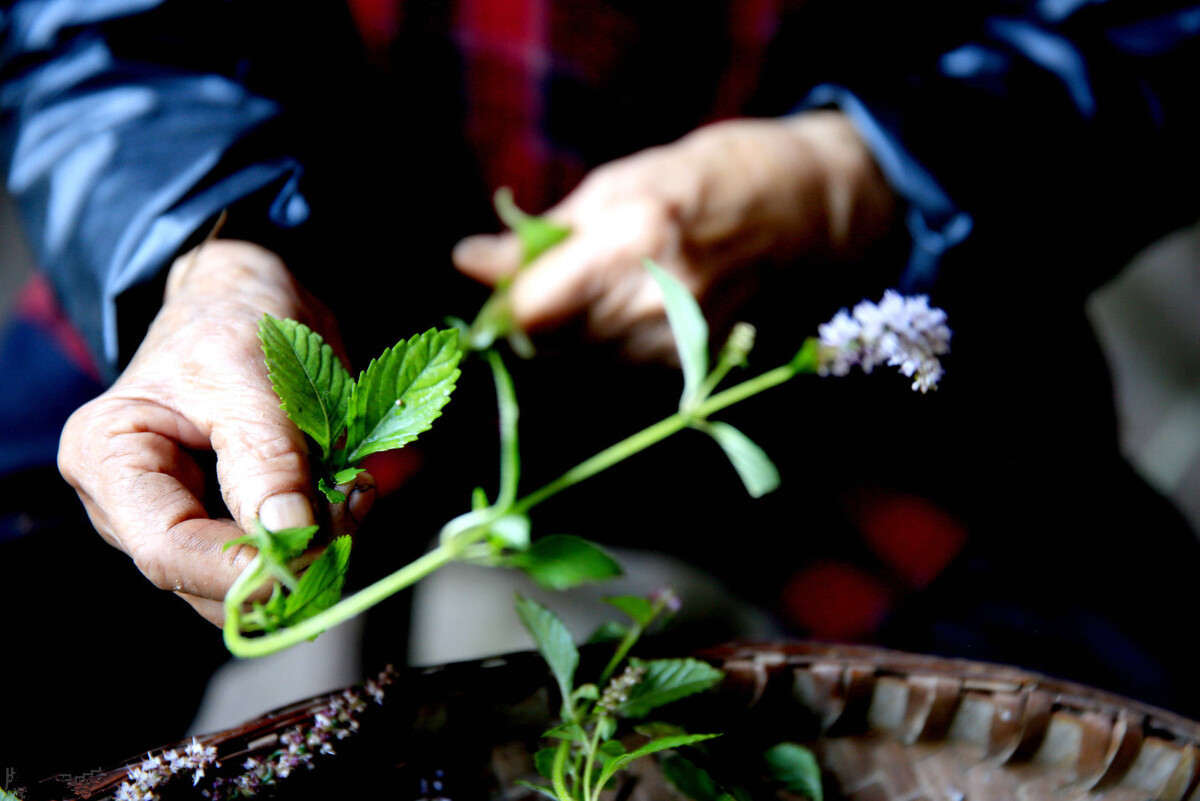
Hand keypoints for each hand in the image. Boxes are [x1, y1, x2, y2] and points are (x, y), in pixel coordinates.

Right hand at [58, 240, 374, 624]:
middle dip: (283, 561)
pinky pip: (274, 554)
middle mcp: (131, 504)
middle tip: (350, 512)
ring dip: (310, 551)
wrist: (251, 300)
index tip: (309, 557)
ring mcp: (181, 519)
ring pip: (247, 579)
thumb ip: (267, 460)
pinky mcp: (228, 523)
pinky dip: (319, 537)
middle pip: (205, 579)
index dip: (239, 571)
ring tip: (351, 494)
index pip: (165, 550)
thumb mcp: (250, 376)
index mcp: (108, 458)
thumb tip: (289, 535)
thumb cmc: (232, 322)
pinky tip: (346, 497)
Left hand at [453, 111, 896, 361]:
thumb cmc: (699, 180)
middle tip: (537, 287)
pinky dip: (600, 346)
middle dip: (526, 324)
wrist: (797, 215)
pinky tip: (623, 311)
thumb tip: (468, 260)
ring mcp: (674, 344)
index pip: (529, 313)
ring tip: (589, 291)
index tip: (493, 291)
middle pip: (546, 347)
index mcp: (630, 243)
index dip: (498, 307)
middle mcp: (652, 305)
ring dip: (562, 338)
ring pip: (577, 364)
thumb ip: (539, 235)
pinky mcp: (687, 367)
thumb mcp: (614, 185)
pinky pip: (614, 369)